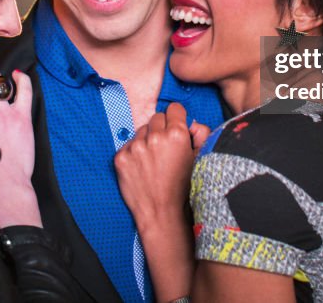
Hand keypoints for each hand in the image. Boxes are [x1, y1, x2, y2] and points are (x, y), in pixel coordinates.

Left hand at [114, 102, 207, 300]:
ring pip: (142, 131)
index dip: (177, 118)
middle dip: (162, 129)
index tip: (176, 127)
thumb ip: (202, 134)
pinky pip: (128, 145)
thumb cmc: (185, 189)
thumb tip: (192, 122)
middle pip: (157, 117)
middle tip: (166, 148)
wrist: (161, 214)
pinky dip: (134, 154)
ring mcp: (136, 147)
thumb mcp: (201, 160)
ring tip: (154, 161)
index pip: (174, 108)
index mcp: (177, 134)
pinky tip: (143, 168)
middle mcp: (155, 137)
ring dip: (148, 140)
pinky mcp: (121, 158)